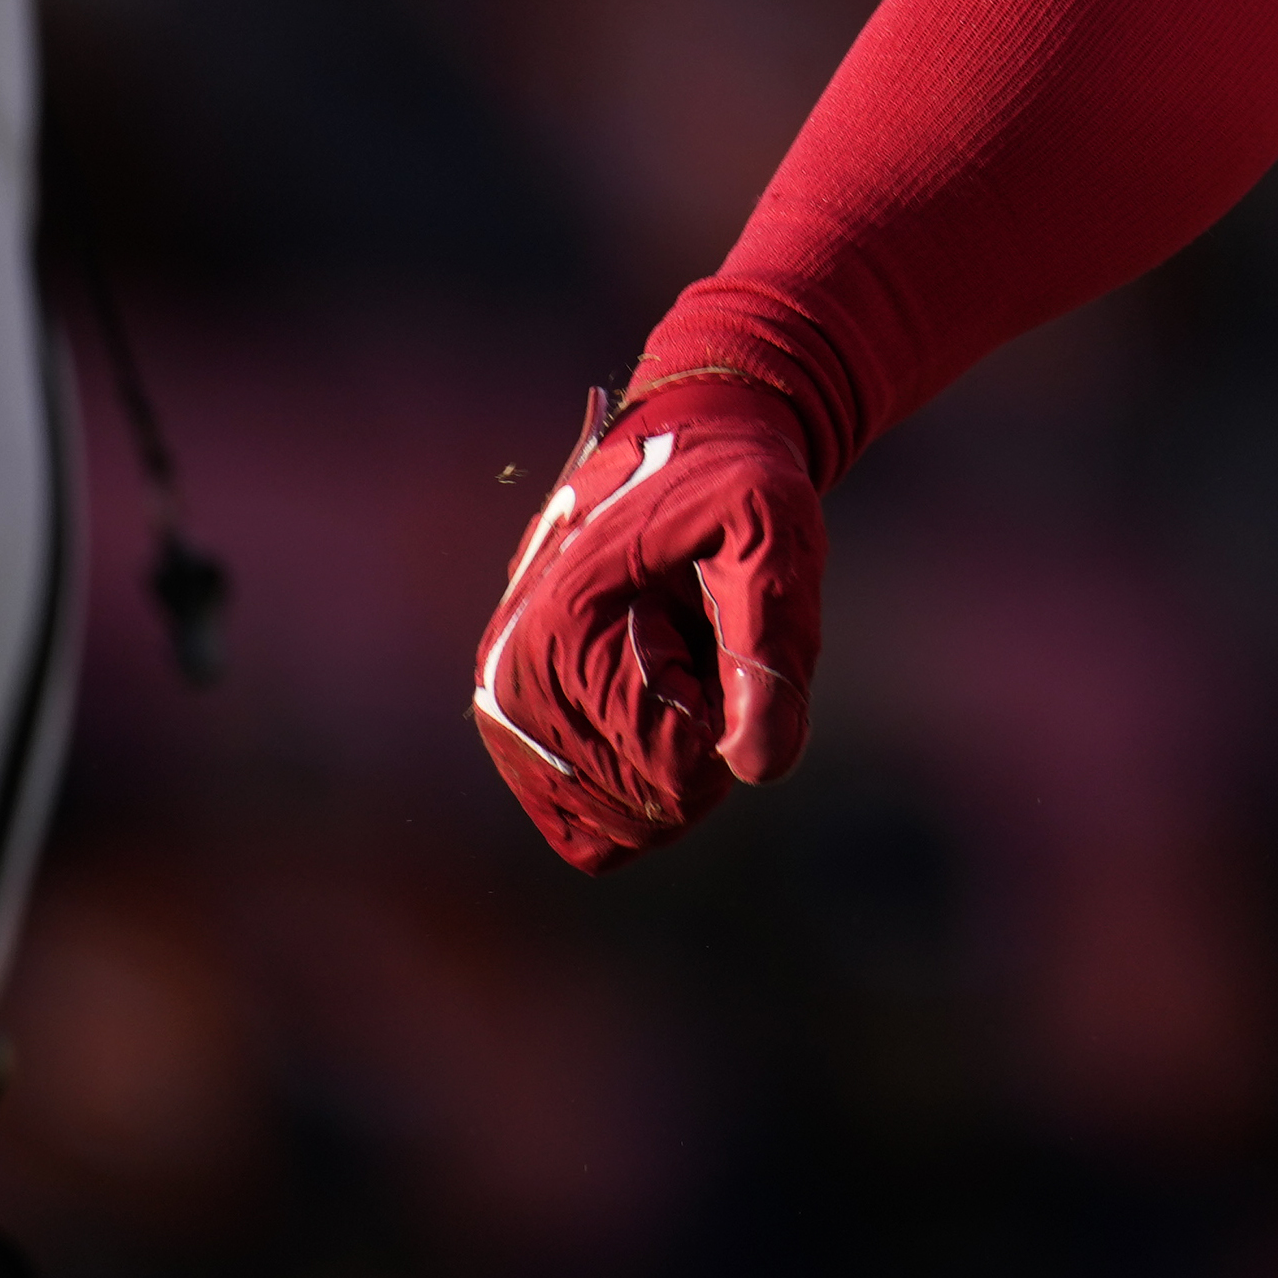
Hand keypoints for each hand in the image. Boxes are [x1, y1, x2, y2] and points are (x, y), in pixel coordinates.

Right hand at [470, 371, 822, 872]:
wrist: (685, 448)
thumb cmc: (734, 487)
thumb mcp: (774, 537)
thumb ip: (772, 647)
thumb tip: (760, 768)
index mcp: (561, 632)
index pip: (671, 762)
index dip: (729, 715)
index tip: (709, 628)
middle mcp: (510, 683)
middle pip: (649, 804)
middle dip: (704, 738)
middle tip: (696, 640)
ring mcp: (503, 715)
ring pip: (624, 825)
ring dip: (674, 757)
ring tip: (671, 661)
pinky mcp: (515, 736)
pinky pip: (583, 829)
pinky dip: (640, 790)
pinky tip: (651, 709)